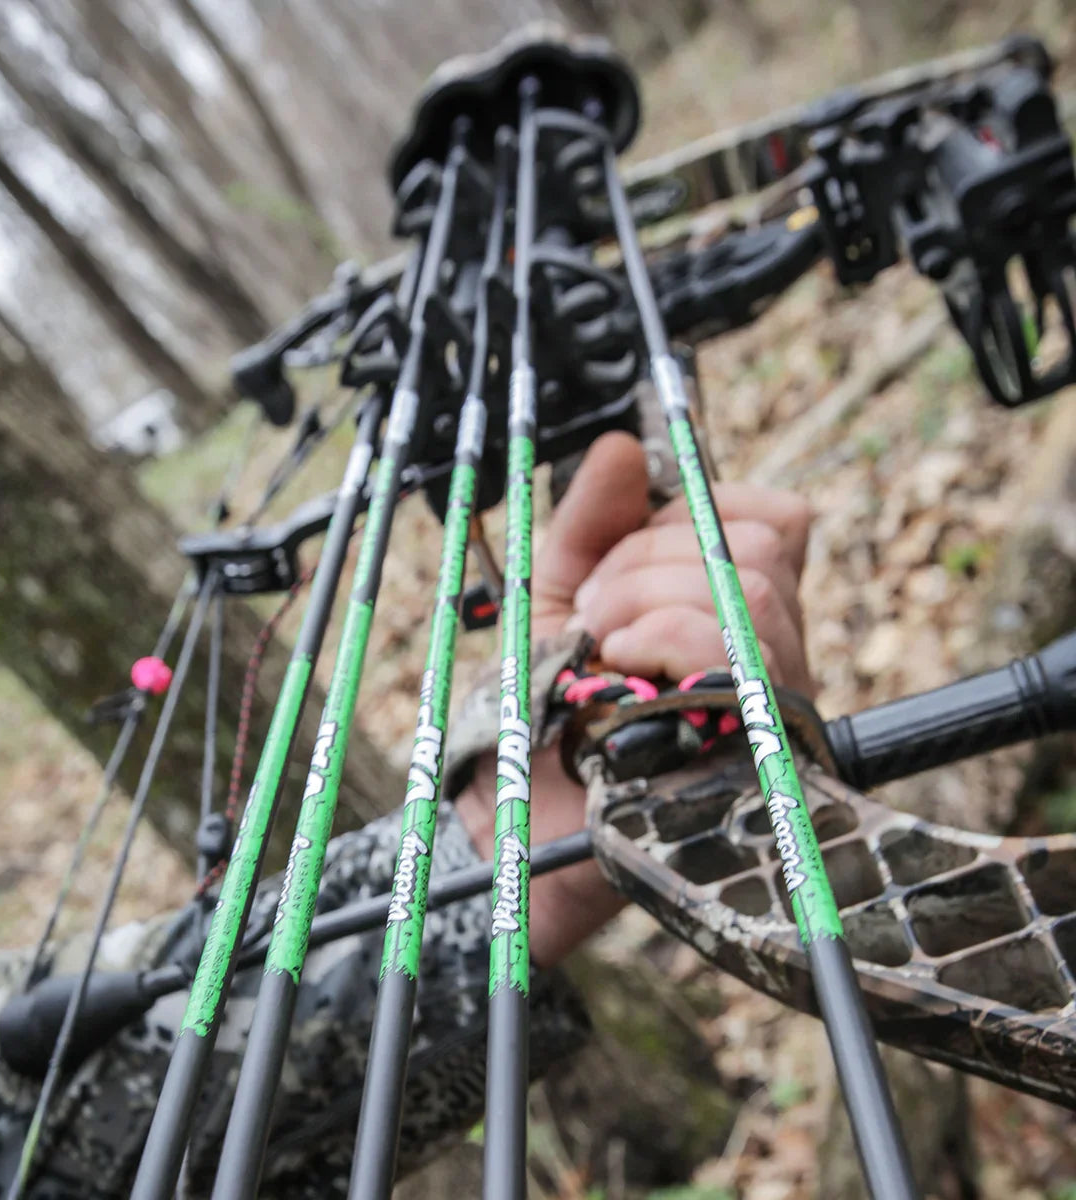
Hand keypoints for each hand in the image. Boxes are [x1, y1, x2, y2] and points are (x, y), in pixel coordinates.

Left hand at [455, 431, 813, 966]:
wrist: (516, 813)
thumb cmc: (544, 704)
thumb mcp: (554, 594)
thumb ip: (588, 523)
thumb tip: (624, 444)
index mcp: (734, 607)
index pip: (775, 520)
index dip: (695, 516)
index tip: (620, 560)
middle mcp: (771, 653)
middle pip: (757, 548)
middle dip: (648, 561)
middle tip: (593, 614)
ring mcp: (769, 704)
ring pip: (749, 593)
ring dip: (647, 601)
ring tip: (599, 649)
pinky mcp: (752, 750)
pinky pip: (737, 659)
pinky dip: (662, 640)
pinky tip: (621, 674)